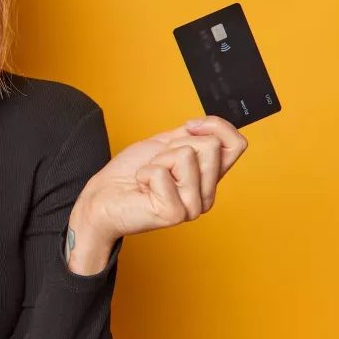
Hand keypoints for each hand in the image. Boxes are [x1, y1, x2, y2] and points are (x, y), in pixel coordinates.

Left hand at [70, 115, 249, 257]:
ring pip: (186, 155)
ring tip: (149, 178)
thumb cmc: (130, 174)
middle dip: (174, 146)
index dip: (216, 125)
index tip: (189, 126)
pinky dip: (145, 173)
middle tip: (156, 164)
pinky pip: (162, 172)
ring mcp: (193, 206)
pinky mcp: (175, 213)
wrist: (102, 198)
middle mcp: (206, 194)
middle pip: (210, 146)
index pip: (236, 145)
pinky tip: (142, 188)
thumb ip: (191, 135)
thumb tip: (210, 125)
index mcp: (208, 178)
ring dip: (158, 160)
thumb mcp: (164, 145)